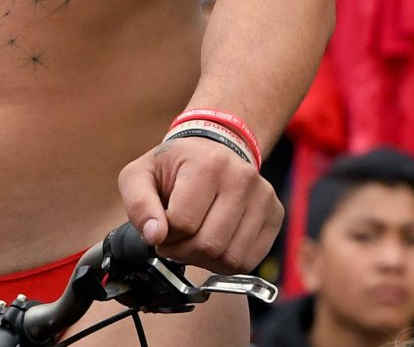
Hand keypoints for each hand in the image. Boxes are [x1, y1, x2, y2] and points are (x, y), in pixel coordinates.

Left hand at [116, 134, 281, 274]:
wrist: (214, 149)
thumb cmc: (176, 166)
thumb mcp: (140, 175)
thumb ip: (138, 204)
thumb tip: (155, 236)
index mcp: (208, 164)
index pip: (182, 223)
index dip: (164, 236)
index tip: (162, 227)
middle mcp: (242, 178)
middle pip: (208, 245)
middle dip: (184, 251)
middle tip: (177, 239)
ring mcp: (263, 197)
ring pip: (231, 258)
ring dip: (205, 260)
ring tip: (196, 240)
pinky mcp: (275, 214)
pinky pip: (250, 261)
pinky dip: (227, 263)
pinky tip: (216, 243)